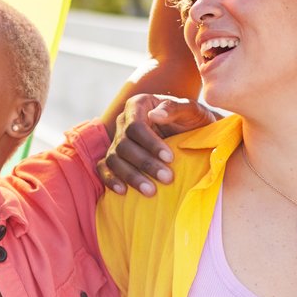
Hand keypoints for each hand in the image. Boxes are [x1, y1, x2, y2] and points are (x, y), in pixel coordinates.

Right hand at [99, 93, 217, 194]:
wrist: (192, 132)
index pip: (135, 126)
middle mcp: (123, 121)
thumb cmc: (191, 119)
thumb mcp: (190, 110)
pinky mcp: (115, 157)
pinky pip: (104, 168)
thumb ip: (174, 108)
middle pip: (124, 144)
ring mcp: (117, 140)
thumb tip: (155, 115)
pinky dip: (110, 179)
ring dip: (131, 176)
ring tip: (150, 191)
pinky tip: (123, 191)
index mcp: (138, 105)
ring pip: (114, 159)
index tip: (169, 158)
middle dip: (145, 163)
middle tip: (167, 178)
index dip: (150, 143)